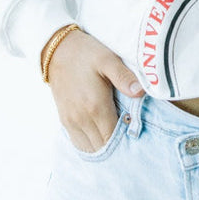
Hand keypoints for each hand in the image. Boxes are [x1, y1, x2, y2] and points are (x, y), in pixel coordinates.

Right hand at [44, 28, 143, 152]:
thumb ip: (124, 77)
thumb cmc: (86, 53)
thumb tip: (141, 92)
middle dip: (116, 144)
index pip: (113, 138)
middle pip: (102, 147)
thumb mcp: (108, 59)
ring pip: (90, 148)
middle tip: (129, 134)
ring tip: (116, 134)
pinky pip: (79, 142)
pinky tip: (101, 133)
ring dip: (103, 145)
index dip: (126, 139)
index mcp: (95, 106)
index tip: (136, 132)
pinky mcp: (64, 120)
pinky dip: (91, 143)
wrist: (57, 50)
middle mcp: (81, 119)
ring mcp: (71, 121)